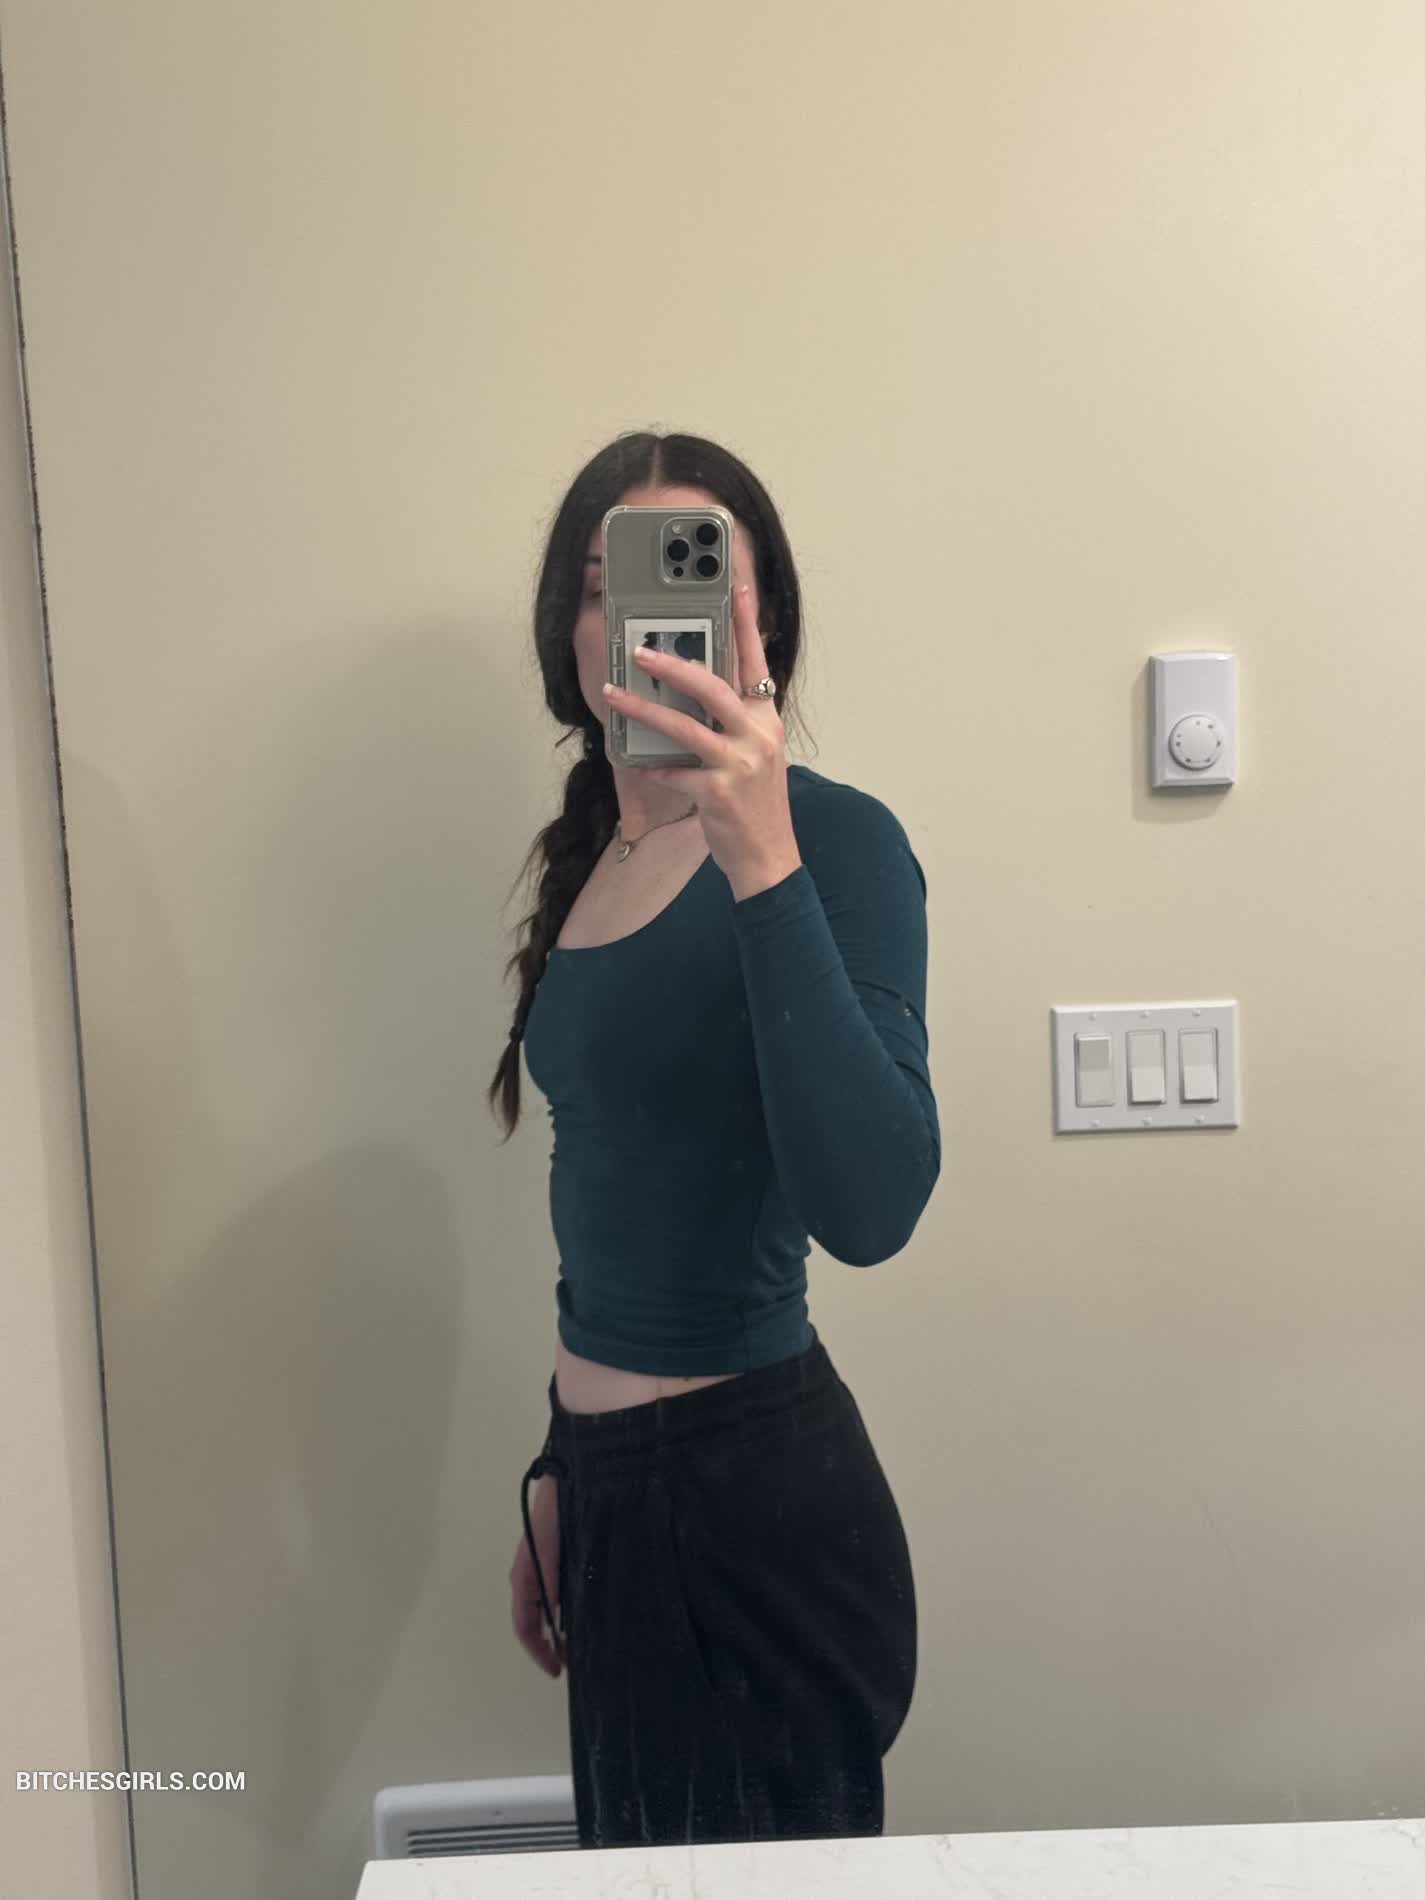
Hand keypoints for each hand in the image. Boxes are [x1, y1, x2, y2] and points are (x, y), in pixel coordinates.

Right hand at [510, 1477, 564, 1678]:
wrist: (567, 1476)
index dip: (539, 1653)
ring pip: (547, 1610)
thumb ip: (554, 1588)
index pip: (524, 1628)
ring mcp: (542, 1568)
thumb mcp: (553, 1556)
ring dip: (560, 1630)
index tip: (558, 1671)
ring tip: (583, 1644)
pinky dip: (568, 1612)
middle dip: (550, 1646)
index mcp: (523, 1578)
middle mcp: (529, 1577)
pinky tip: (587, 1614)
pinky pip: (556, 1594)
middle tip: (575, 1663)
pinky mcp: (556, 1559)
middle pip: (534, 1623)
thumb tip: (557, 1629)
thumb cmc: (557, 1514)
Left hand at [601, 584, 802, 902]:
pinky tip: (642, 764)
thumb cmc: (756, 804)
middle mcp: (758, 735)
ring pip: (684, 726)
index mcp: (767, 719)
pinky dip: (654, 766)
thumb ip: (736, 722)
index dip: (747, 622)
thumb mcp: (757, 754)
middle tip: (640, 651)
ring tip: (615, 695)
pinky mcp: (718, 792)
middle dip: (673, 665)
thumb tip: (695, 693)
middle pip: (713, 687)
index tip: (737, 587)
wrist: (768, 856)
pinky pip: (674, 770)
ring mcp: (739, 764)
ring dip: (644, 710)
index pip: (757, 661)